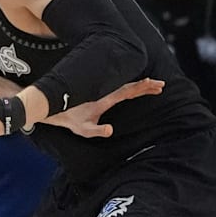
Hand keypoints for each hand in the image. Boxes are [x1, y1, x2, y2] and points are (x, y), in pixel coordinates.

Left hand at [43, 78, 164, 137]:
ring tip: (153, 85)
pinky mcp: (99, 95)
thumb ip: (97, 131)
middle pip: (128, 86)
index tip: (155, 85)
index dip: (141, 88)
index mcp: (104, 99)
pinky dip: (129, 87)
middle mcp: (104, 94)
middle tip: (161, 85)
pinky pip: (117, 88)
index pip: (126, 91)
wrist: (55, 109)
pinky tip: (134, 88)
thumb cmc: (69, 120)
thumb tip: (110, 130)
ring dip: (139, 85)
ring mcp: (101, 93)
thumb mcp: (84, 130)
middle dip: (145, 85)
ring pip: (124, 86)